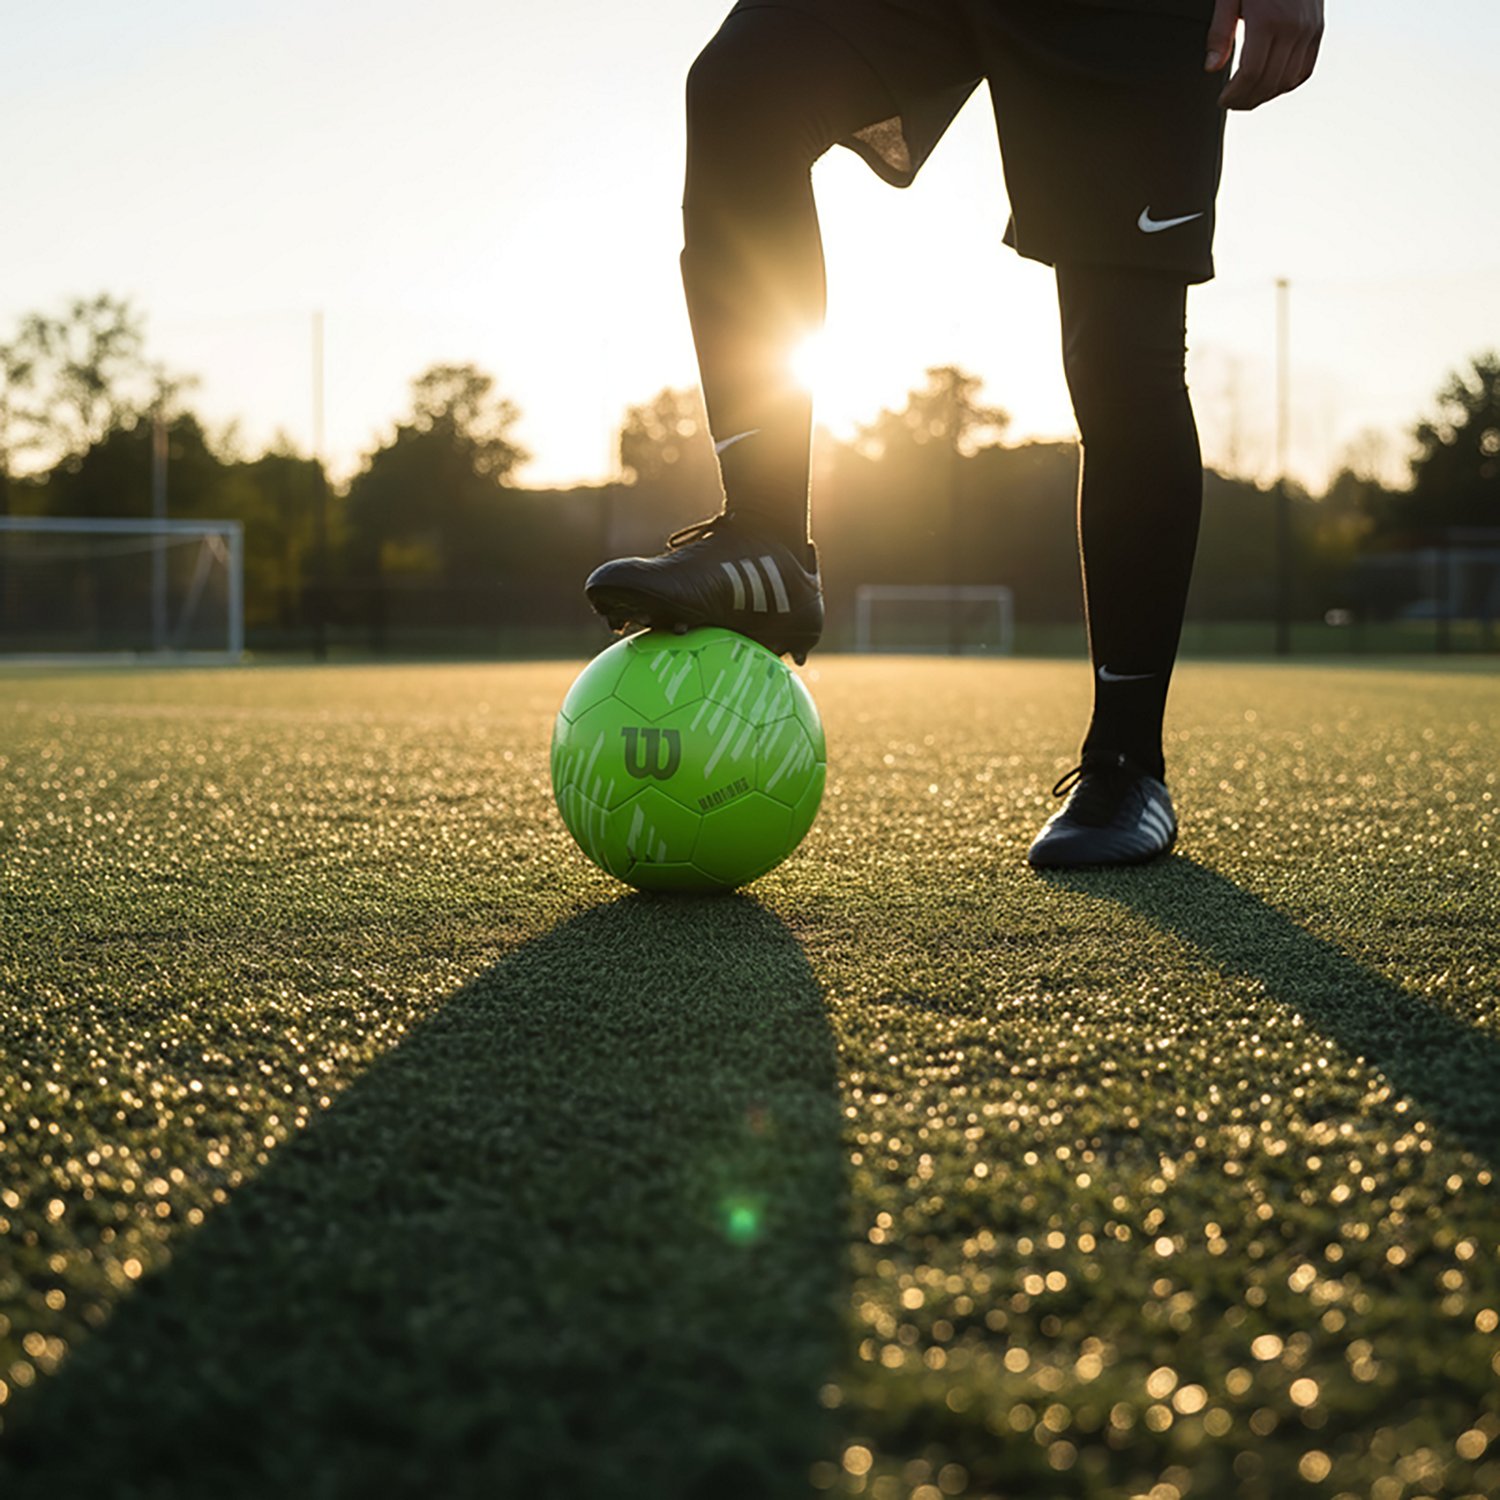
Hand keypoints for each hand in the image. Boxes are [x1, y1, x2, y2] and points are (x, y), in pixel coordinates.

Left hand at [1206, 0, 1323, 110]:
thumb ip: (1220, 32)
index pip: (1250, 74)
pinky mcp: (1318, 29)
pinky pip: (1305, 69)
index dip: (1234, 95)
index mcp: (1268, 20)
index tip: (1222, 100)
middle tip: (1230, 103)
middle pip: (1268, 82)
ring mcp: (1309, 29)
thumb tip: (1211, 67)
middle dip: (1246, 100)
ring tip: (1247, 98)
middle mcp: (1293, 27)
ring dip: (1265, 96)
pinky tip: (1270, 86)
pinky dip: (1287, 84)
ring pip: (1287, 81)